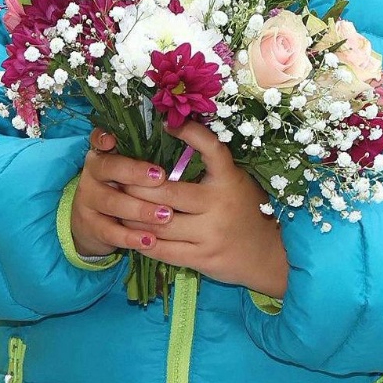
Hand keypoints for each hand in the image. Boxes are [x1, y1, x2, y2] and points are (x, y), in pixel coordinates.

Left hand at [72, 125, 288, 296]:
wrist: (268, 257)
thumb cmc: (245, 213)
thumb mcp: (235, 184)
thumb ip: (211, 170)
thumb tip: (174, 138)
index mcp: (230, 180)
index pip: (212, 149)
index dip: (191, 133)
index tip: (168, 124)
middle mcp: (220, 204)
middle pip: (166, 192)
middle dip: (135, 187)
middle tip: (115, 179)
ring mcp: (211, 233)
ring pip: (158, 223)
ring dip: (131, 216)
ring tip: (116, 207)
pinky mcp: (202, 257)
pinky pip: (163, 250)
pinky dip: (142, 241)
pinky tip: (129, 234)